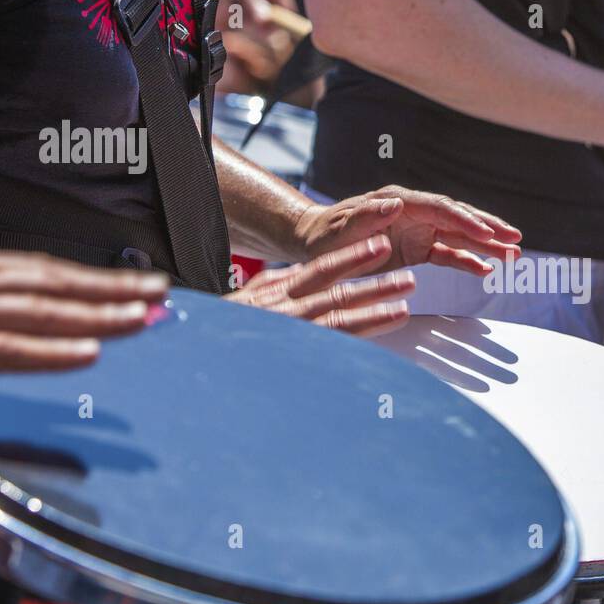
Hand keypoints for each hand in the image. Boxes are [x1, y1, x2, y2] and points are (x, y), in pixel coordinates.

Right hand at [0, 241, 167, 393]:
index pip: (45, 270)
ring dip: (99, 316)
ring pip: (44, 314)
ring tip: (144, 319)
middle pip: (56, 286)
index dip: (95, 277)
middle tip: (163, 295)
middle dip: (114, 291)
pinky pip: (7, 352)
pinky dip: (52, 352)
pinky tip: (89, 353)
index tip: (136, 282)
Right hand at [227, 234, 415, 336]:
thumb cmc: (221, 331)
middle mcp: (284, 308)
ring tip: (404, 303)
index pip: (319, 269)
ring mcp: (289, 331)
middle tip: (407, 277)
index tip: (377, 246)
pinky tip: (383, 333)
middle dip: (374, 282)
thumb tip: (300, 275)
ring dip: (374, 309)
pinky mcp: (292, 352)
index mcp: (276, 293)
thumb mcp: (248, 301)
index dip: (351, 257)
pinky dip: (360, 335)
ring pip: (339, 316)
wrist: (197, 358)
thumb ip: (276, 287)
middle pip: (336, 290)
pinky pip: (332, 343)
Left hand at [297, 185, 522, 276]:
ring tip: (514, 255)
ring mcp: (419, 229)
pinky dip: (467, 262)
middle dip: (489, 228)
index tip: (488, 234)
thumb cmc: (325, 235)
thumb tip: (397, 203)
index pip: (440, 208)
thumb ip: (368, 216)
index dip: (465, 220)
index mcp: (398, 202)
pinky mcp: (418, 247)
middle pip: (459, 217)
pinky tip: (486, 270)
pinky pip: (448, 254)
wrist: (315, 243)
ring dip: (487, 246)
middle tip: (515, 239)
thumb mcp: (341, 228)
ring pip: (460, 236)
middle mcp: (414, 211)